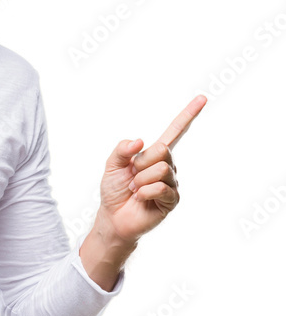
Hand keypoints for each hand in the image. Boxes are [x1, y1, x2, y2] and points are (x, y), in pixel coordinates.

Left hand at [97, 94, 206, 243]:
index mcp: (154, 154)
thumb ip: (122, 149)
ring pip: (161, 169)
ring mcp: (171, 182)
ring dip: (140, 180)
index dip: (188, 115)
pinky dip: (144, 192)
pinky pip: (161, 188)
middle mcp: (167, 166)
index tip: (203, 98)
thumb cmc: (114, 190)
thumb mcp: (112, 165)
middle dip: (141, 163)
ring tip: (135, 190)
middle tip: (132, 176)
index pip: (174, 131)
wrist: (113, 217)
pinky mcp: (172, 199)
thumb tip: (140, 141)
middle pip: (162, 150)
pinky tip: (140, 199)